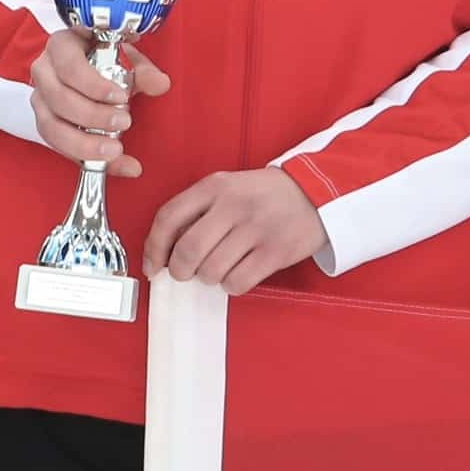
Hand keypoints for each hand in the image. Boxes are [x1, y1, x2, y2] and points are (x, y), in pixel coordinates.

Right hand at [28, 30, 169, 174]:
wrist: (91, 64)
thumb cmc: (105, 57)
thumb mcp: (127, 58)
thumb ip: (143, 71)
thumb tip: (160, 84)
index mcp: (61, 46)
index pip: (69, 65)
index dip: (94, 85)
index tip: (121, 97)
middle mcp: (44, 72)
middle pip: (59, 99)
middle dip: (93, 116)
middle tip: (124, 123)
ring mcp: (40, 99)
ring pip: (51, 127)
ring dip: (84, 143)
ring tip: (115, 150)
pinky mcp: (45, 124)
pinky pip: (58, 146)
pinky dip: (87, 160)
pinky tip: (116, 164)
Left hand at [142, 168, 329, 293]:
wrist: (316, 191)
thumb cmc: (263, 195)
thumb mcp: (228, 187)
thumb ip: (198, 210)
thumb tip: (164, 250)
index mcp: (215, 186)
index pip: (169, 217)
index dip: (154, 247)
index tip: (153, 265)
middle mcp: (233, 204)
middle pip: (188, 250)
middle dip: (180, 271)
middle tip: (185, 273)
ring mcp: (256, 228)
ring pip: (211, 270)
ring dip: (209, 278)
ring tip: (220, 268)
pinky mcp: (275, 251)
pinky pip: (237, 282)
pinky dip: (231, 285)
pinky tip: (238, 272)